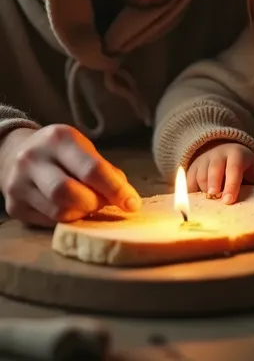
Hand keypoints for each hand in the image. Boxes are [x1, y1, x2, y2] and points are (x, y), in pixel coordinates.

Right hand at [0, 125, 141, 226]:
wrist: (16, 153)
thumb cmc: (60, 152)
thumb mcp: (82, 149)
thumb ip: (104, 170)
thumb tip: (126, 197)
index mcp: (59, 139)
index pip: (91, 169)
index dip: (115, 190)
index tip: (132, 204)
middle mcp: (34, 158)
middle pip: (70, 194)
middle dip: (94, 204)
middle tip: (103, 203)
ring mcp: (19, 183)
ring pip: (59, 212)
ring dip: (81, 214)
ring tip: (86, 205)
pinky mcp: (14, 206)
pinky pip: (47, 221)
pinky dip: (66, 219)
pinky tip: (69, 208)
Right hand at [187, 141, 253, 203]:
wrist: (222, 148)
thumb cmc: (243, 164)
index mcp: (236, 155)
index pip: (234, 168)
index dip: (231, 184)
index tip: (229, 200)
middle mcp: (217, 156)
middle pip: (214, 170)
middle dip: (214, 184)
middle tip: (216, 198)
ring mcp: (203, 161)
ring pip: (200, 176)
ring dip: (204, 190)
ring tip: (210, 201)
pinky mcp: (191, 170)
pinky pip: (189, 183)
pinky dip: (191, 194)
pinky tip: (196, 204)